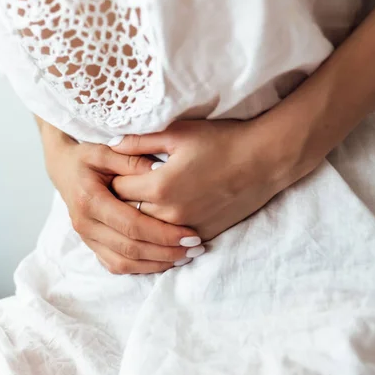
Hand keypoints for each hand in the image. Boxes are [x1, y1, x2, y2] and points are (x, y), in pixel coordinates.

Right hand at [40, 122, 201, 273]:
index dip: (163, 233)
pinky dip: (141, 268)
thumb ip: (131, 159)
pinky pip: (116, 266)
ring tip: (185, 257)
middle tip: (195, 249)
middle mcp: (85, 224)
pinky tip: (164, 262)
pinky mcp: (91, 245)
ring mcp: (86, 238)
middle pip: (130, 249)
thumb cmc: (87, 157)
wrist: (63, 169)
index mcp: (89, 200)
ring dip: (156, 264)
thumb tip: (158, 170)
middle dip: (166, 252)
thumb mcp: (106, 150)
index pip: (132, 224)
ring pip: (124, 263)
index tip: (190, 235)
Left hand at [109, 118, 305, 240]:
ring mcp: (188, 228)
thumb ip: (140, 141)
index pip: (116, 190)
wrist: (265, 160)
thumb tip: (109, 145)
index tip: (112, 172)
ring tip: (135, 207)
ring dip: (139, 221)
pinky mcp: (204, 234)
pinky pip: (172, 242)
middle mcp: (170, 213)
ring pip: (147, 232)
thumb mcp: (178, 133)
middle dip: (119, 204)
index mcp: (159, 185)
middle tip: (118, 191)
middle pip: (127, 215)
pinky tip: (159, 222)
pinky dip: (162, 233)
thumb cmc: (222, 140)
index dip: (112, 180)